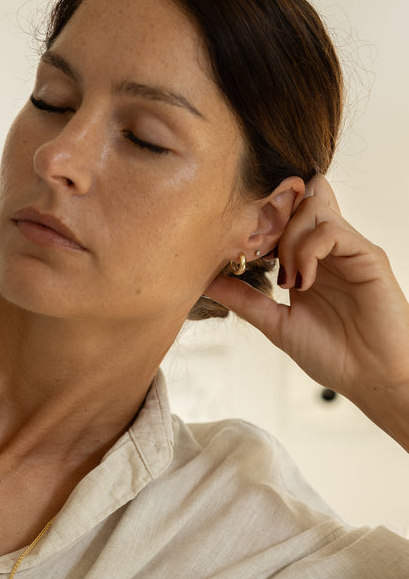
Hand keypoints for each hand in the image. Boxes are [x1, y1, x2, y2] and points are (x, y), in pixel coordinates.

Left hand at [204, 174, 408, 447]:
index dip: (260, 224)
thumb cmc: (334, 355)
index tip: (243, 254)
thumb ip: (245, 299)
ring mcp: (349, 249)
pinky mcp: (367, 256)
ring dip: (288, 239)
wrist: (371, 379)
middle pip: (298, 199)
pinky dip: (308, 250)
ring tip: (287, 279)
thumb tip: (206, 282)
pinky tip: (303, 281)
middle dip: (272, 222)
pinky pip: (332, 230)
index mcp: (309, 259)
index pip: (286, 215)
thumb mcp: (276, 324)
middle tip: (261, 259)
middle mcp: (330, 248)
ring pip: (312, 207)